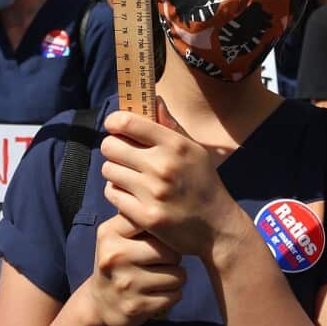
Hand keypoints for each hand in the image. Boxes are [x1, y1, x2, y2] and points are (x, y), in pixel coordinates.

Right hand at [82, 213, 184, 325]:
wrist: (100, 303)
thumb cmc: (118, 261)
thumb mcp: (117, 235)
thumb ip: (137, 217)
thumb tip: (166, 200)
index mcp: (110, 233)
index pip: (154, 223)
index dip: (164, 231)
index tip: (161, 238)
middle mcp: (115, 257)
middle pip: (172, 252)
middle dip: (173, 258)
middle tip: (161, 261)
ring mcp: (126, 284)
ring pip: (178, 275)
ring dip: (175, 278)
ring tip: (159, 277)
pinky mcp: (137, 307)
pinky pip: (175, 296)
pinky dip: (172, 295)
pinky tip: (157, 293)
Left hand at [101, 100, 242, 258]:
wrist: (217, 227)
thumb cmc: (203, 183)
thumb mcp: (194, 150)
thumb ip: (170, 125)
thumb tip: (154, 98)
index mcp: (175, 144)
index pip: (127, 122)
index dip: (114, 123)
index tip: (115, 127)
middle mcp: (163, 166)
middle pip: (110, 146)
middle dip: (114, 149)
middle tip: (124, 156)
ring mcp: (153, 192)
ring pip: (109, 170)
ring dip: (116, 172)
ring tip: (130, 177)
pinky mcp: (145, 216)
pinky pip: (112, 194)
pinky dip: (118, 194)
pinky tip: (133, 195)